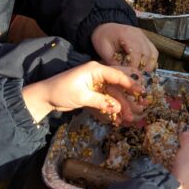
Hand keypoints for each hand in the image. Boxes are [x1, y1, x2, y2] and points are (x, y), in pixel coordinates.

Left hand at [21, 62, 142, 121]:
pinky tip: (119, 119)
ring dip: (122, 106)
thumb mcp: (82, 96)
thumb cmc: (61, 91)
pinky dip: (112, 109)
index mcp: (96, 69)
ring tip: (131, 118)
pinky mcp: (93, 93)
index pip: (117, 75)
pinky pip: (106, 100)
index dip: (131, 83)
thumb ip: (101, 101)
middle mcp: (98, 75)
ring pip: (114, 95)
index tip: (142, 91)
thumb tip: (117, 107)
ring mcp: (96, 84)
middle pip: (119, 84)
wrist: (45, 96)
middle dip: (130, 96)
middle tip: (143, 104)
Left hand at [91, 22, 157, 71]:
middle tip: (136, 77)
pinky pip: (154, 52)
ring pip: (153, 53)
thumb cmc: (103, 38)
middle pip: (147, 54)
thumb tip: (123, 73)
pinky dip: (152, 62)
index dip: (134, 65)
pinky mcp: (146, 40)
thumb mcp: (103, 49)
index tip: (130, 75)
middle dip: (142, 68)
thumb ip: (112, 61)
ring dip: (149, 66)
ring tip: (141, 75)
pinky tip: (145, 69)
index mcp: (126, 34)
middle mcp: (138, 34)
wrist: (106, 28)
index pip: (136, 52)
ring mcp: (144, 37)